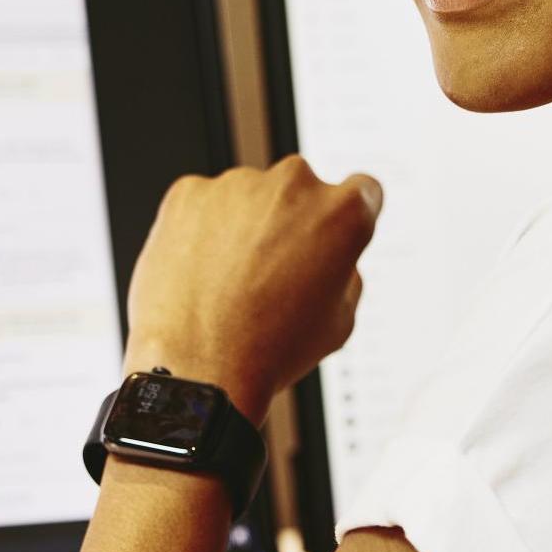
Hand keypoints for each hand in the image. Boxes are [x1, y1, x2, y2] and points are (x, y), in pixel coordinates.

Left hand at [122, 156, 382, 418]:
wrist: (200, 368)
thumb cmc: (271, 349)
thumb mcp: (341, 320)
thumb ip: (345, 269)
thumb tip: (331, 254)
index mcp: (343, 212)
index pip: (363, 191)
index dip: (347, 219)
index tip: (331, 233)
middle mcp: (293, 183)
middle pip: (299, 190)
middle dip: (292, 221)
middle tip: (274, 271)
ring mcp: (238, 184)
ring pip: (248, 197)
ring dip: (246, 224)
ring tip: (231, 281)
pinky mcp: (189, 192)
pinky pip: (204, 204)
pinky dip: (203, 228)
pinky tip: (202, 271)